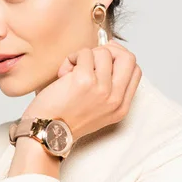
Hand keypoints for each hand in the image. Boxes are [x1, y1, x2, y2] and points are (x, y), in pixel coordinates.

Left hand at [23, 40, 141, 142]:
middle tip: (91, 56)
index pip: (135, 70)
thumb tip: (109, 51)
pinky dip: (72, 58)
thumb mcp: (96, 108)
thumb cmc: (64, 117)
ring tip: (72, 70)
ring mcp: (102, 89)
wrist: (47, 130)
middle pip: (128, 58)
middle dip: (109, 50)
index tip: (104, 56)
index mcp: (121, 107)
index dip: (120, 57)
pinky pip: (85, 53)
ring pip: (104, 52)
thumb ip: (108, 86)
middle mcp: (115, 99)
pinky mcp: (85, 80)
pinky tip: (64, 72)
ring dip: (85, 55)